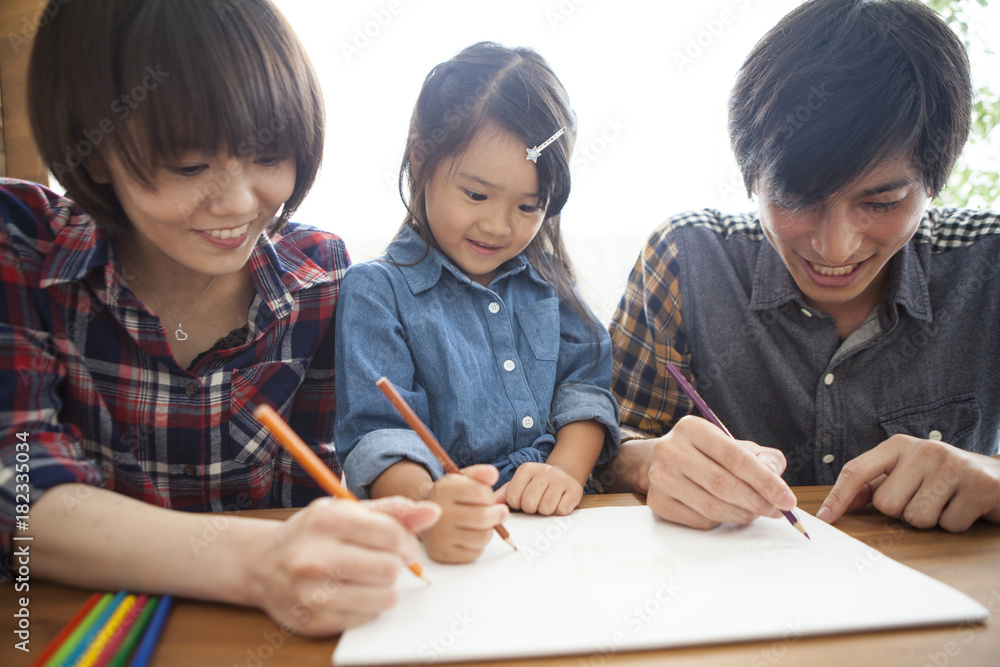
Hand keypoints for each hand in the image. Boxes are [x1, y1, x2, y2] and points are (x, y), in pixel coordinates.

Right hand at [250, 495, 439, 636]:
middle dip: (398, 565)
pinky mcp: (314, 622)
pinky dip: (368, 606)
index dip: (408, 542)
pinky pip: (366, 618)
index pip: (391, 535)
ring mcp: (311, 594)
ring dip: (386, 588)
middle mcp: (313, 558)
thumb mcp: (347, 511)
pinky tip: (352, 592)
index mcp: (325, 522)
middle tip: (388, 560)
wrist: (262, 564)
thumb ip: (392, 510)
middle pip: (389, 569)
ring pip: (383, 598)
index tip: (404, 544)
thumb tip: (432, 513)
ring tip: (370, 577)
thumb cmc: (312, 533)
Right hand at [422, 464, 509, 563]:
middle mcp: (438, 512)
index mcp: (443, 489)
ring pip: (482, 537)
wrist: (423, 516)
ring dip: (487, 531)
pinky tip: (469, 536)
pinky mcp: (442, 553)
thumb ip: (479, 474)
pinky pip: (475, 553)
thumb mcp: (461, 480)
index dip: (489, 496)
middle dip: (496, 515)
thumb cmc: (449, 497)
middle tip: (498, 513)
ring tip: (479, 524)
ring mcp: (439, 535)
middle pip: (483, 518)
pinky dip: (478, 545)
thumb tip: (492, 474)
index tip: (487, 498)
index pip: (481, 493)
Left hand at [495, 462, 583, 514]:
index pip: (512, 498)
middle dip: (531, 509)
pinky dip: (559, 511)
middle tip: (536, 502)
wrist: (564, 474)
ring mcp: (560, 480)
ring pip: (545, 509)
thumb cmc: (537, 484)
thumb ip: (502, 494)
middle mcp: (544, 471)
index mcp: (526, 469)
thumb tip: (487, 506)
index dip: (517, 505)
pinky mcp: (574, 490)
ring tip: (547, 501)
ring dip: (545, 511)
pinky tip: (559, 502)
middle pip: (529, 504)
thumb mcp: (519, 484)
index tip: (523, 499)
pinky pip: (561, 510)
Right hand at [645, 415, 796, 528]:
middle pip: (723, 484)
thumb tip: (776, 477)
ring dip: (742, 515)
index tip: (787, 499)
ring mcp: (660, 477)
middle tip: (776, 511)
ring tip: (756, 513)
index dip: (766, 481)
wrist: (660, 462)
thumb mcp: (734, 445)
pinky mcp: (658, 502)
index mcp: (693, 428)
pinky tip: (729, 513)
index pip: (735, 457)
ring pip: (712, 506)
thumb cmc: (706, 454)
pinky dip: (722, 521)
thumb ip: (763, 458)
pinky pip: (700, 520)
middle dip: (757, 502)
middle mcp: (671, 450)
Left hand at [817, 434, 999, 530]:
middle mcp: (923, 450)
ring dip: (931, 520)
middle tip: (926, 499)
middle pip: (887, 504)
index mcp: (899, 445)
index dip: (838, 497)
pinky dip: (956, 524)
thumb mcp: (907, 472)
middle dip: (904, 511)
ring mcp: (952, 465)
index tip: (824, 519)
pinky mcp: (977, 485)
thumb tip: (836, 506)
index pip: (857, 471)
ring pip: (916, 517)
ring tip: (945, 503)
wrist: (998, 476)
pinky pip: (948, 524)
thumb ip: (874, 485)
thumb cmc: (943, 477)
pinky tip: (965, 507)